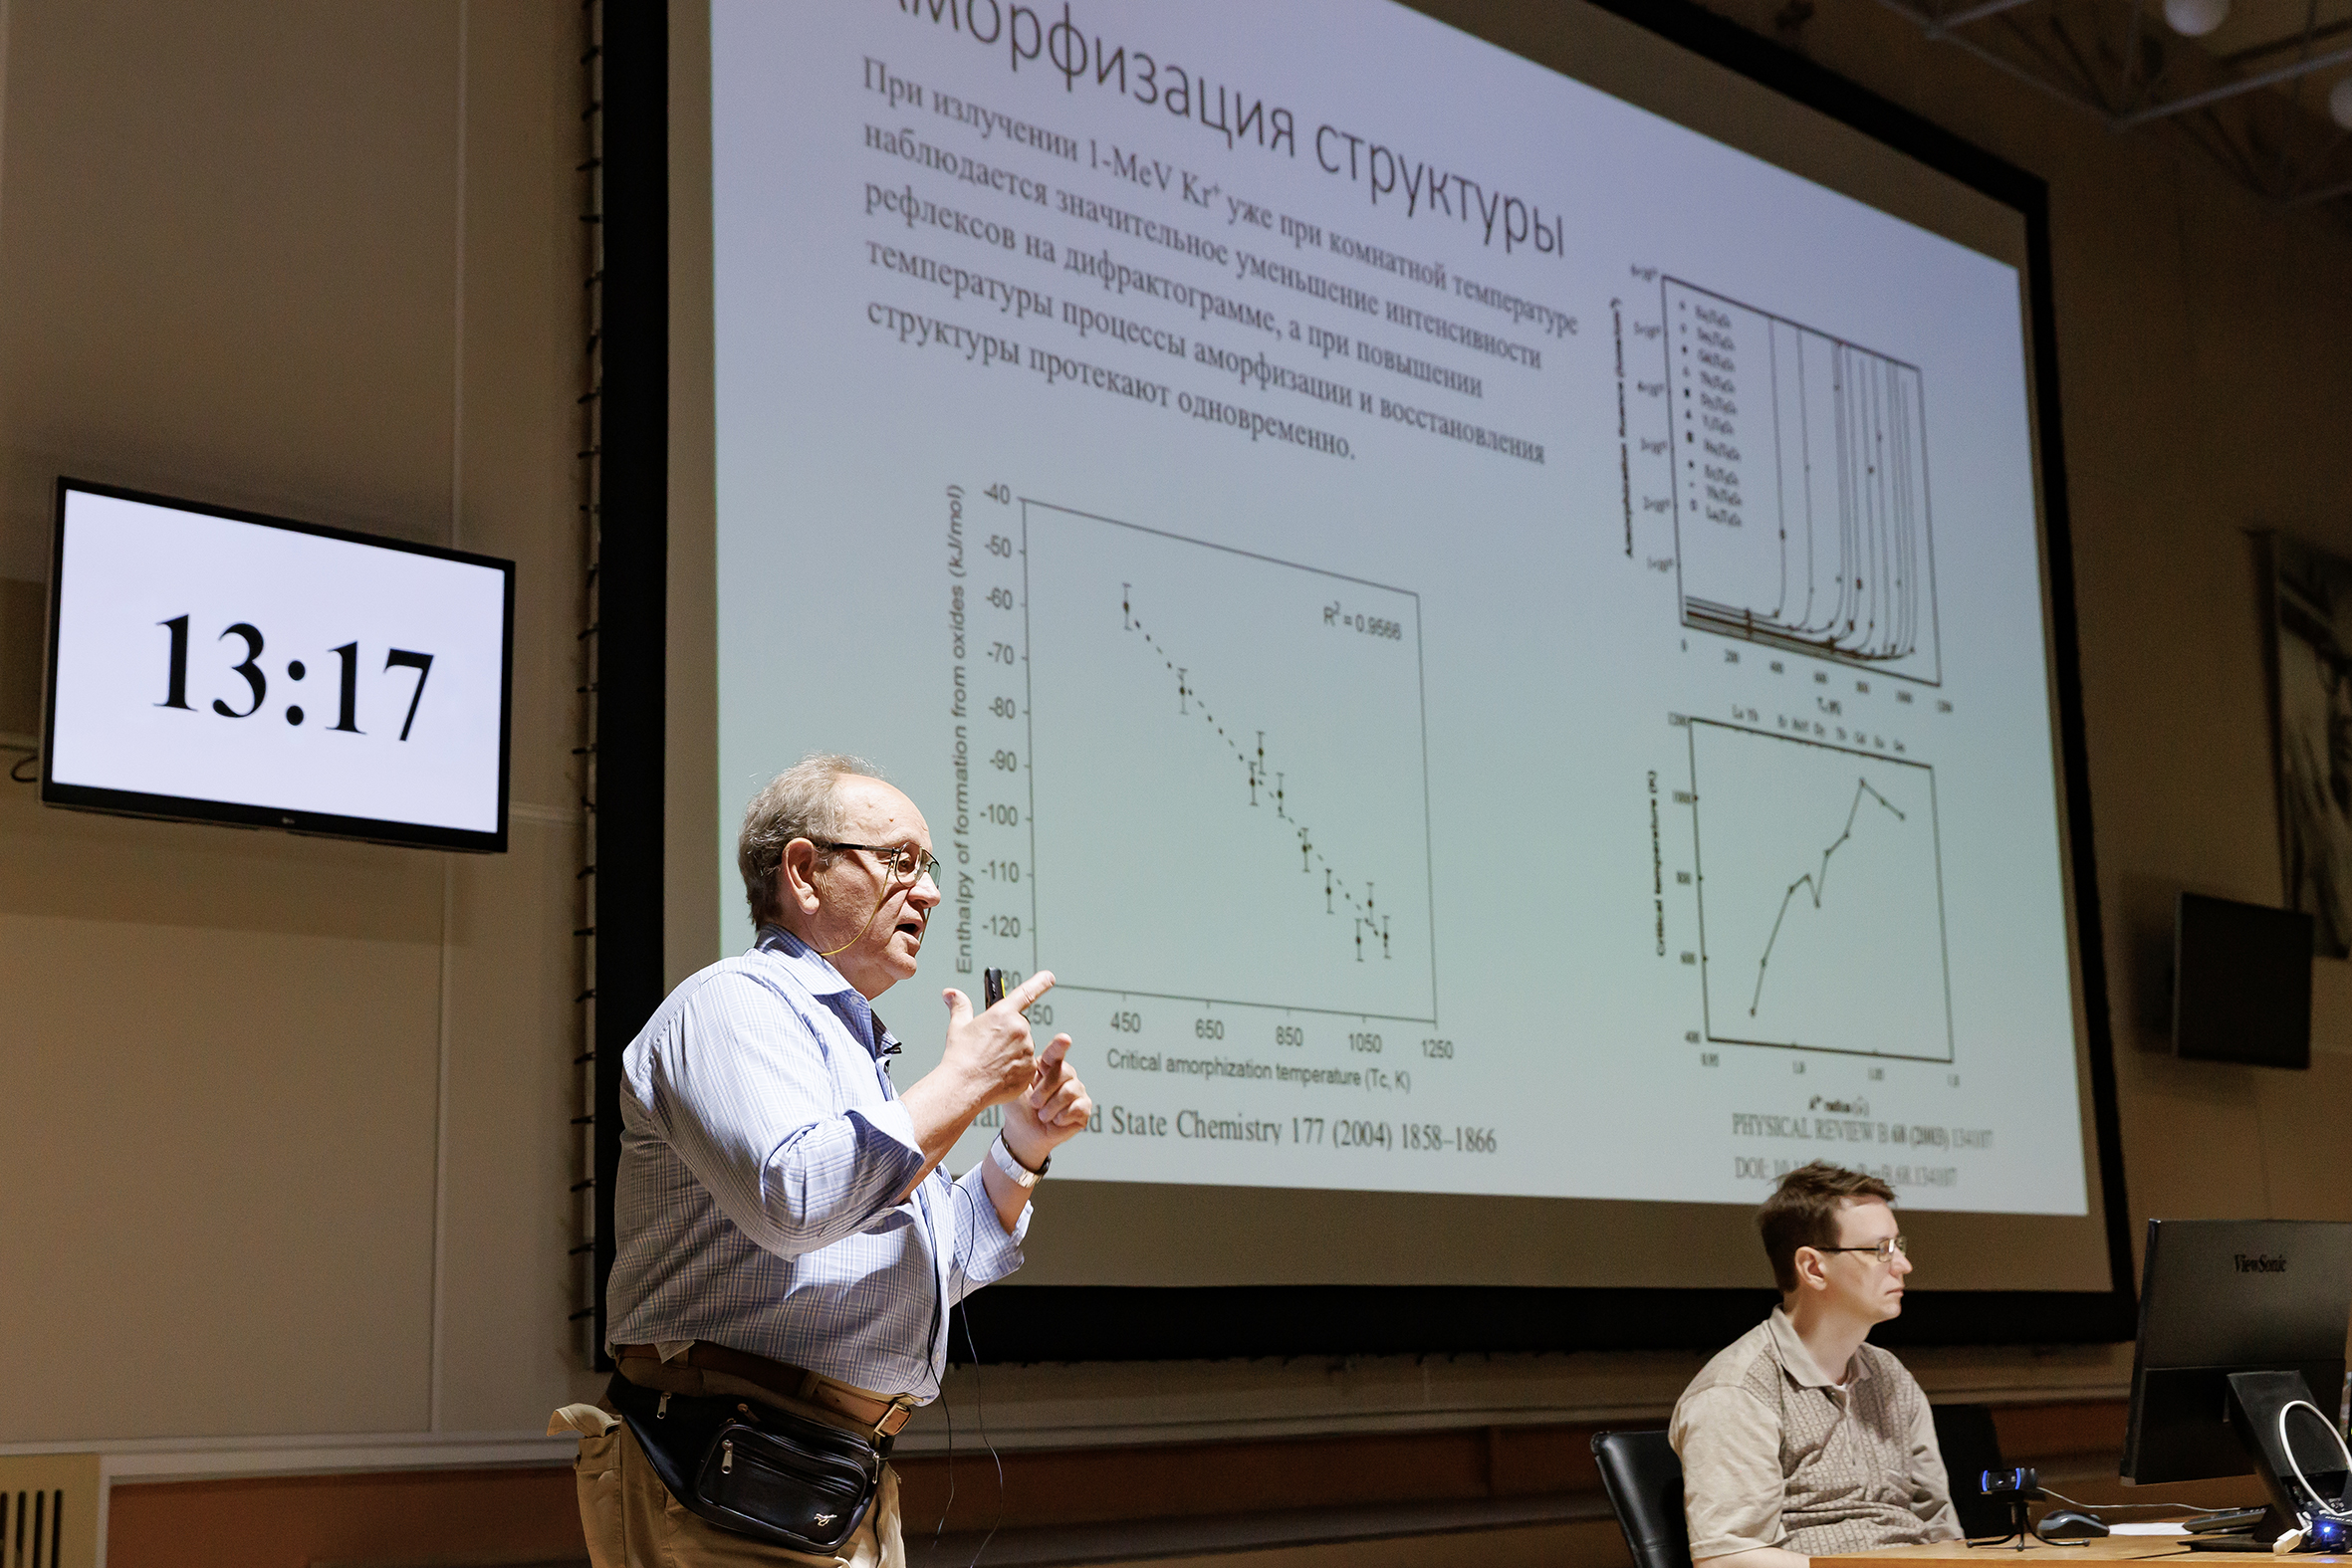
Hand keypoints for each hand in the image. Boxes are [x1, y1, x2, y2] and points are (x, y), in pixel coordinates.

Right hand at [938, 969, 1053, 1111]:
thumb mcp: (958, 1027)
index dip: (1040, 983)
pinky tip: (1000, 1074)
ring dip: (1013, 1052)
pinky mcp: (1030, 1070)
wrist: (964, 1087)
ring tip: (993, 1063)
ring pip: (1024, 1047)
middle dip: (1009, 1034)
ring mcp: (1027, 1050)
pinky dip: (1016, 1069)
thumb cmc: (960, 1057)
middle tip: (991, 1046)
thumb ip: (960, 1006)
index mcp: (1003, 1014)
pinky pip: (1027, 1066)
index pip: (1027, 992)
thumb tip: (951, 993)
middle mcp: (1019, 1029)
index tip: (1049, 977)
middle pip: (1020, 1027)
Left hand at [1002, 1031, 1092, 1169]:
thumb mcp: (1015, 1088)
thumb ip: (1021, 1072)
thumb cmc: (1019, 1108)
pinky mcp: (1084, 1108)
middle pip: (1063, 1073)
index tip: (1064, 1039)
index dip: (1060, 1046)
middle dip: (1044, 1091)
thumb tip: (1022, 1056)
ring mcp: (1078, 1091)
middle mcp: (1066, 1075)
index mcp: (1049, 1066)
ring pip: (1069, 1092)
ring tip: (1042, 1115)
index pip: (1055, 1053)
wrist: (1024, 1133)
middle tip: (1034, 1104)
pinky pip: (1077, 1108)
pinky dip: (1061, 1118)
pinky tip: (1056, 1121)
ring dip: (1050, 1108)